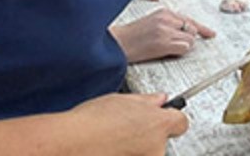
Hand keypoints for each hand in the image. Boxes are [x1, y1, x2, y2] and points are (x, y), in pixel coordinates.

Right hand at [65, 93, 188, 154]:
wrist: (68, 145)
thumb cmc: (90, 123)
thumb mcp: (121, 100)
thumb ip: (146, 101)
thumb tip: (159, 99)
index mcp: (159, 124)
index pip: (180, 122)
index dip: (169, 120)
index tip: (161, 120)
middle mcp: (157, 147)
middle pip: (162, 142)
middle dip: (148, 138)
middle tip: (125, 132)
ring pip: (146, 153)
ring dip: (134, 150)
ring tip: (112, 143)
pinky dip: (123, 153)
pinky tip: (108, 150)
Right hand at [112, 8, 215, 63]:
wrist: (117, 43)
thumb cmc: (132, 36)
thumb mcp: (152, 22)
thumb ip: (169, 24)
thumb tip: (186, 32)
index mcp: (164, 12)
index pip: (189, 20)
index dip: (202, 28)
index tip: (210, 34)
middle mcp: (167, 19)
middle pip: (192, 30)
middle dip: (187, 39)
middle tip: (174, 45)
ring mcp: (165, 31)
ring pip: (190, 40)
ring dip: (183, 47)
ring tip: (167, 49)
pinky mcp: (163, 43)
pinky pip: (184, 48)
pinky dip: (179, 52)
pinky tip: (167, 52)